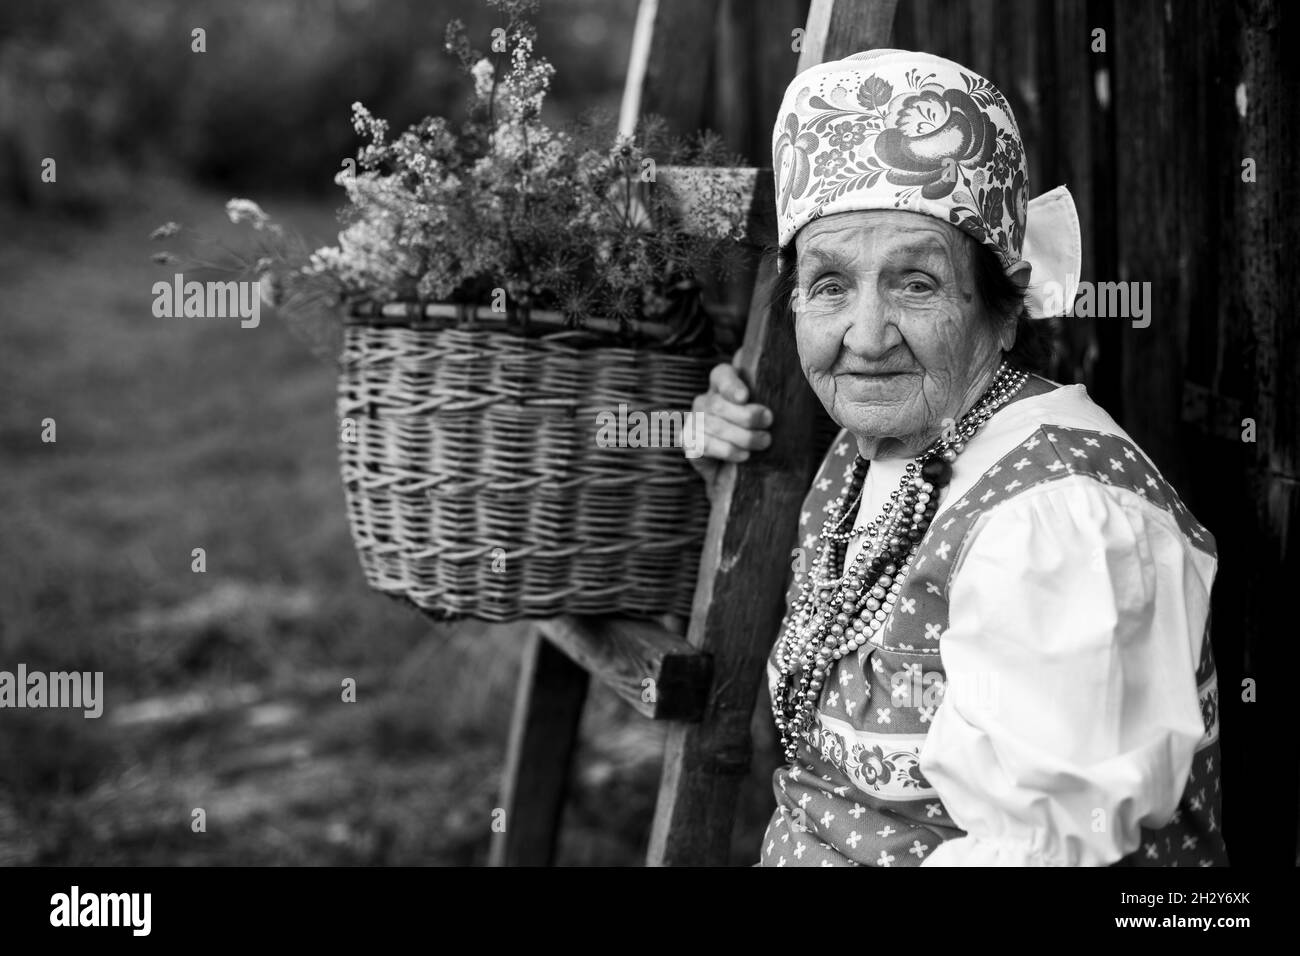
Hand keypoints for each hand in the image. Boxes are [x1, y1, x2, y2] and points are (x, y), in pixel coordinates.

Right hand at [687, 348, 773, 494]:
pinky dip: (726, 451)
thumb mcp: (769, 416)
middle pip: (718, 403)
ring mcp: (695, 420)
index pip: (722, 375)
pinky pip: (704, 444)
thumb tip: (795, 390)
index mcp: (725, 385)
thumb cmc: (760, 436)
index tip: (744, 397)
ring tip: (762, 443)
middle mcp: (707, 399)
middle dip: (746, 416)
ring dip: (741, 436)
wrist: (741, 474)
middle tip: (768, 426)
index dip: (731, 385)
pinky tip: (743, 456)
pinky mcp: (689, 441)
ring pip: (713, 424)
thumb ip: (774, 400)